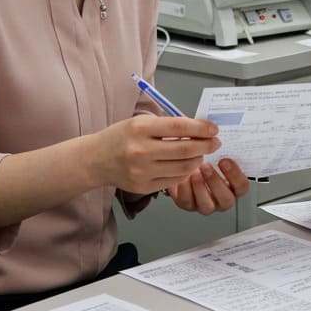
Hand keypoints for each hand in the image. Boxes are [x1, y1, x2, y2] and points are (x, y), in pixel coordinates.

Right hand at [88, 115, 220, 195]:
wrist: (95, 160)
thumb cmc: (120, 137)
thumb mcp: (140, 122)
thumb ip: (167, 125)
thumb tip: (198, 129)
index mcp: (140, 128)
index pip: (179, 126)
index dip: (201, 128)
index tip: (213, 128)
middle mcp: (140, 150)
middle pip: (185, 149)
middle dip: (205, 145)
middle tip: (215, 142)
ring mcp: (142, 172)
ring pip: (182, 168)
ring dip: (197, 160)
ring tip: (201, 153)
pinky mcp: (143, 187)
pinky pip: (173, 181)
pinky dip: (185, 172)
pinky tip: (187, 165)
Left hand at [167, 158, 248, 213]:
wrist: (183, 165)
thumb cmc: (205, 158)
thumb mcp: (215, 153)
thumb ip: (219, 150)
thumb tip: (218, 134)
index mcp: (233, 186)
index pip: (241, 186)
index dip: (234, 174)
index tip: (225, 160)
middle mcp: (221, 198)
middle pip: (226, 199)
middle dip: (215, 182)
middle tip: (206, 166)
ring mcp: (205, 204)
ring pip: (206, 206)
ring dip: (199, 187)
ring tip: (194, 171)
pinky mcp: (188, 205)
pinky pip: (187, 202)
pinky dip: (184, 189)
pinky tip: (182, 176)